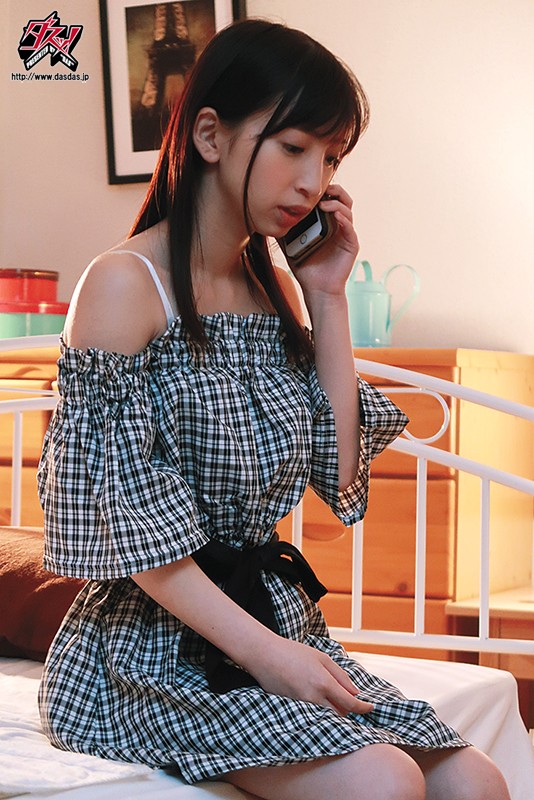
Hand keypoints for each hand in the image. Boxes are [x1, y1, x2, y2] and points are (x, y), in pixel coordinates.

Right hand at [245, 636, 373, 715]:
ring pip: (326, 716)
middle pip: (339, 714)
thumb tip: (354, 693)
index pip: (350, 703)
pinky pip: (312, 714)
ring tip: (333, 699)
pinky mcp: (292, 708)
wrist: (265, 655)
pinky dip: (319, 710)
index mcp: (324, 682)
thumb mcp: (321, 658)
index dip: (363, 708)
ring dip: (333, 710)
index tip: (370, 707)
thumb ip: (340, 676)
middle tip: (350, 701)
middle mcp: (314, 698)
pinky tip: (317, 699)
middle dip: (347, 710)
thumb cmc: (293, 652)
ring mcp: (302, 705)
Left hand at [291, 183, 358, 298]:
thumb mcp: (290, 244)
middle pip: (343, 199)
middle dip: (335, 190)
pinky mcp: (351, 245)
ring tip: (323, 204)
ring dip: (336, 203)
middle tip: (321, 190)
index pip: (330, 198)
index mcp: (326, 222)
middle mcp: (338, 225)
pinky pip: (349, 228)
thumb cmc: (305, 266)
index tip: (310, 189)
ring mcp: (346, 235)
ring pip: (348, 210)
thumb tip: (269, 217)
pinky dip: (343, 219)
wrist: (316, 288)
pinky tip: (333, 215)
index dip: (324, 190)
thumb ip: (284, 229)